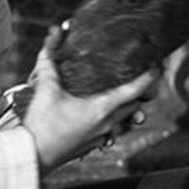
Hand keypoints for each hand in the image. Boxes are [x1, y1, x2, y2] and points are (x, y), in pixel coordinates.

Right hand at [22, 28, 159, 172]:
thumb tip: (53, 33)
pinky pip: (111, 134)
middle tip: (140, 78)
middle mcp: (107, 123)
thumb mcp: (46, 87)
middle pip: (134, 106)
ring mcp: (101, 137)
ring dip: (127, 111)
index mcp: (102, 108)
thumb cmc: (41, 123)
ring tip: (125, 98)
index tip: (156, 67)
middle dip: (139, 93)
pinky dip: (113, 124)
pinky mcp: (92, 147)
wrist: (32, 155)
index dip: (149, 78)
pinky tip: (104, 118)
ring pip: (124, 122)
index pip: (135, 90)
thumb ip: (50, 59)